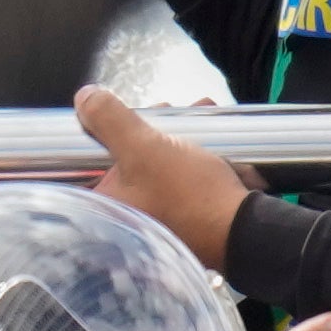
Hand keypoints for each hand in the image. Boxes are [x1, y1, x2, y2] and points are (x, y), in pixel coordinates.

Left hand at [72, 84, 248, 261]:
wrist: (246, 232)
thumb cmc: (190, 194)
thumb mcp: (144, 148)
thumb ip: (110, 120)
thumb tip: (84, 98)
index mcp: (109, 205)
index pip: (94, 159)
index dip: (110, 128)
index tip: (131, 112)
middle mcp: (129, 215)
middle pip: (129, 156)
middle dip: (154, 125)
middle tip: (172, 111)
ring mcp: (160, 217)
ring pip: (160, 161)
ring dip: (179, 132)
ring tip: (200, 112)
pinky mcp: (188, 215)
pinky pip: (183, 174)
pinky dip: (194, 151)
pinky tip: (211, 133)